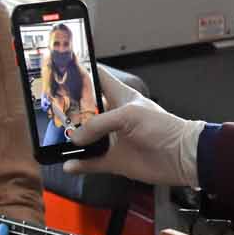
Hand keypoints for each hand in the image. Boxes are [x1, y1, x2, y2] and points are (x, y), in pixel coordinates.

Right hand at [63, 69, 201, 186]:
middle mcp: (114, 118)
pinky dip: (79, 165)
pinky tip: (68, 164)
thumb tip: (77, 138)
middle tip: (51, 111)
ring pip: (86, 139)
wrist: (181, 156)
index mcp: (120, 98)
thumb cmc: (163, 127)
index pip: (97, 79)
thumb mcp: (129, 115)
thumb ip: (99, 124)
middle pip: (85, 111)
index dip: (82, 73)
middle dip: (69, 111)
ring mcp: (114, 140)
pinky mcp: (116, 160)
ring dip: (72, 140)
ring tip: (55, 138)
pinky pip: (92, 163)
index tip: (62, 70)